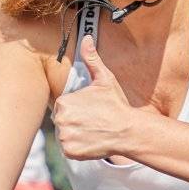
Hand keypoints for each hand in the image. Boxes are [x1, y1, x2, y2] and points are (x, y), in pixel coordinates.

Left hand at [51, 35, 153, 162]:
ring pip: (65, 135)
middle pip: (62, 121)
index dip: (77, 109)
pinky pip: (69, 149)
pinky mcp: (70, 152)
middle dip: (75, 122)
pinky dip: (78, 148)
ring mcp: (64, 137)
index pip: (63, 106)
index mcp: (63, 101)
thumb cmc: (117, 105)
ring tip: (93, 132)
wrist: (128, 131)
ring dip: (76, 135)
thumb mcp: (105, 79)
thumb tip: (86, 37)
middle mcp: (60, 119)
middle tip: (93, 122)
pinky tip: (91, 141)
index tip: (91, 111)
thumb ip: (92, 59)